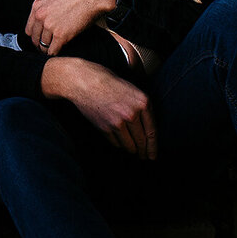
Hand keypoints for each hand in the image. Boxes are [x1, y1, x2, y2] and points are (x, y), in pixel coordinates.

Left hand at [26, 0, 117, 54]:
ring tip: (55, 50)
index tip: (41, 39)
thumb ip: (47, 8)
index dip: (36, 35)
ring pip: (43, 46)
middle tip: (47, 48)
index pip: (29, 28)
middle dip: (40, 44)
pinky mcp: (61, 35)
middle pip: (35, 39)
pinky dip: (56, 53)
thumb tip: (46, 20)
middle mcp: (40, 16)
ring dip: (48, 49)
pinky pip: (53, 50)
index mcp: (37, 6)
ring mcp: (50, 26)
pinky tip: (60, 52)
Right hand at [41, 56, 156, 158]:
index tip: (153, 154)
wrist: (83, 81)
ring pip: (129, 145)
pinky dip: (118, 144)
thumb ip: (140, 106)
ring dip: (131, 150)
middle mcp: (132, 114)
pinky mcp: (104, 128)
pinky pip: (115, 143)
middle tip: (144, 157)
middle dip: (144, 152)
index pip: (152, 131)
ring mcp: (117, 122)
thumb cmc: (106, 80)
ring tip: (133, 151)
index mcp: (142, 102)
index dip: (153, 146)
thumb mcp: (131, 88)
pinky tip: (119, 143)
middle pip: (141, 141)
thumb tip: (145, 125)